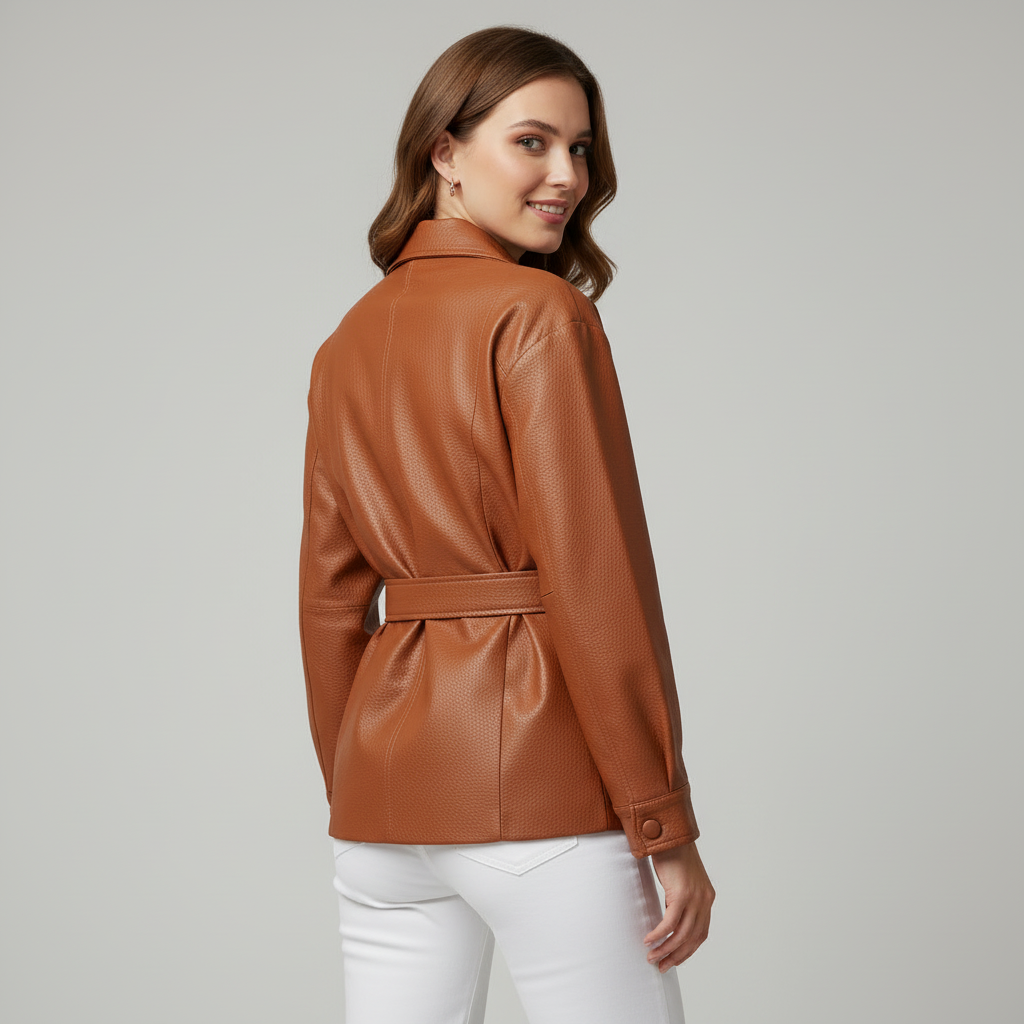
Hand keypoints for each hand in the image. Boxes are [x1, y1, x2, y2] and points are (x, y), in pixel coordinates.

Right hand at [645, 840, 714, 971]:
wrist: (669, 831)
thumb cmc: (671, 852)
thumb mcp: (681, 878)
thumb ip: (680, 896)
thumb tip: (669, 914)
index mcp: (706, 897)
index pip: (701, 933)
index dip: (688, 950)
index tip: (674, 959)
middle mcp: (704, 899)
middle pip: (693, 938)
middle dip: (677, 956)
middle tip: (661, 965)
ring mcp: (694, 897)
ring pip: (682, 934)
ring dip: (666, 949)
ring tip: (652, 956)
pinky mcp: (681, 893)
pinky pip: (670, 922)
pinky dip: (659, 934)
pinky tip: (649, 939)